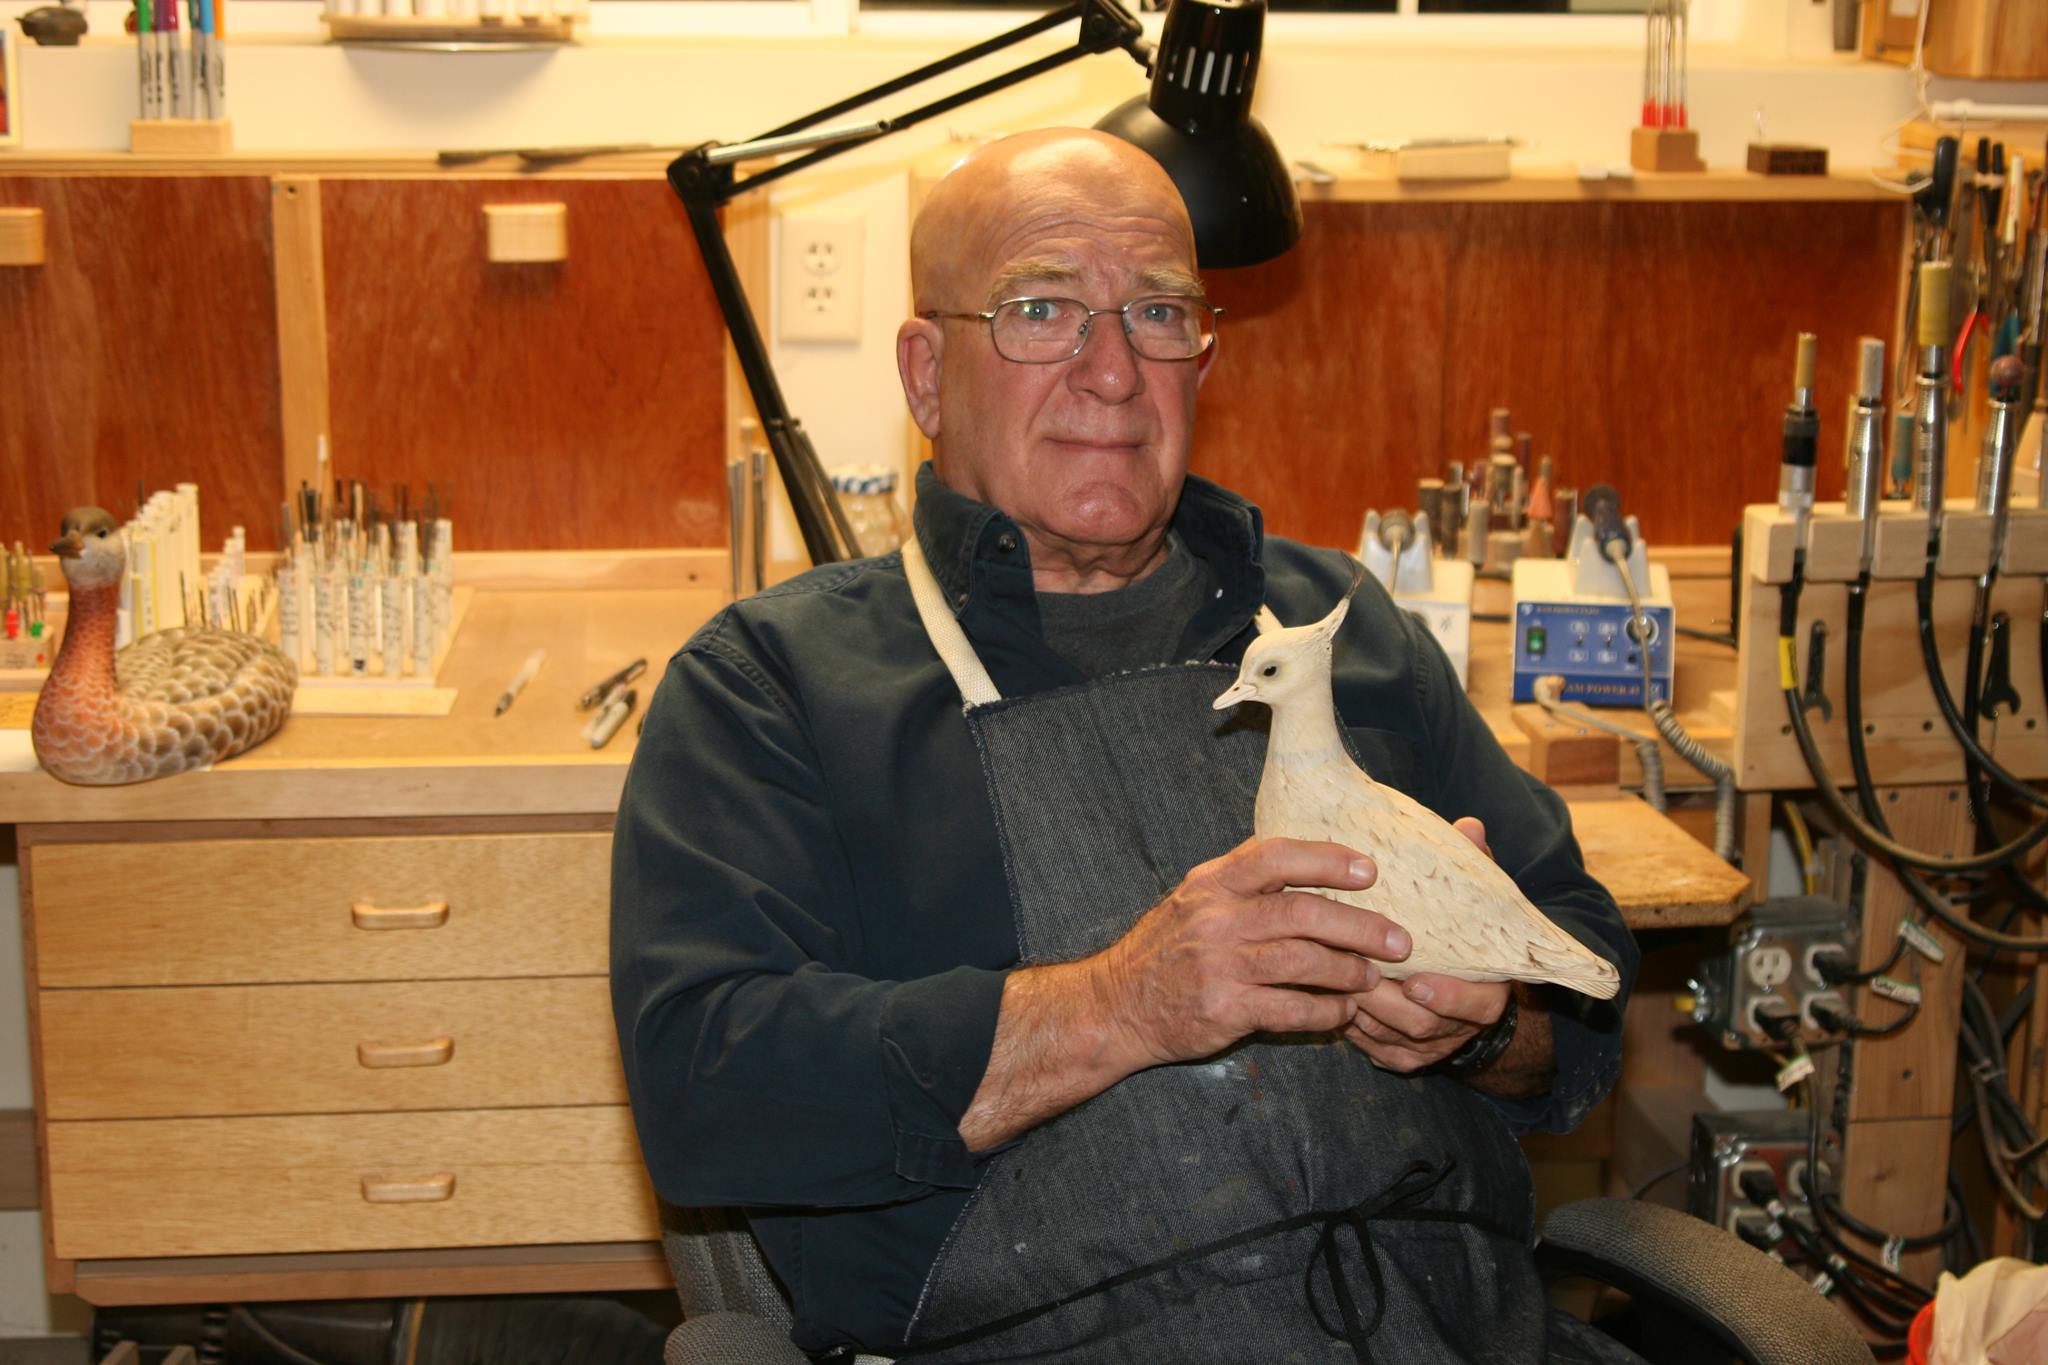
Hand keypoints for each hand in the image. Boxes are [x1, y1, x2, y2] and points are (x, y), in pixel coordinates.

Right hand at [1093, 836, 1414, 1067]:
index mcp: (1213, 884)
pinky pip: (1293, 1009)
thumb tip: (1316, 865)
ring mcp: (1220, 967)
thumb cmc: (1167, 949)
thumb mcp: (1195, 898)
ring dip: (1349, 972)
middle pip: (1302, 913)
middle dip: (1360, 927)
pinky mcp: (1225, 1011)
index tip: (1370, 870)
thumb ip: (1245, 881)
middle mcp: (1216, 920)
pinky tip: (1342, 1012)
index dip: (1328, 860)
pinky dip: (1327, 1012)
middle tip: (1397, 941)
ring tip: (1372, 978)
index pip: (1276, 857)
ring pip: (1304, 962)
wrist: (1116, 1005)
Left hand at [1344, 817, 1510, 1072]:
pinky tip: (1322, 995)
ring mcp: (1427, 1048)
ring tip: (1325, 976)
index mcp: (1486, 992)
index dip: (1448, 996)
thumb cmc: (1460, 937)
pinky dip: (1347, 1023)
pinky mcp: (1398, 1057)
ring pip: (1388, 1036)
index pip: (1476, 1005)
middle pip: (1421, 1024)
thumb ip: (1472, 870)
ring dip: (1357, 1008)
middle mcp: (1458, 1027)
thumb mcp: (1471, 903)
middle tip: (1349, 969)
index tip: (1416, 980)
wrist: (1458, 993)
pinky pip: (1369, 1046)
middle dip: (1384, 999)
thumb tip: (1470, 826)